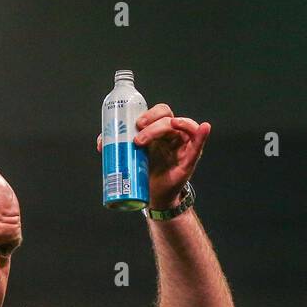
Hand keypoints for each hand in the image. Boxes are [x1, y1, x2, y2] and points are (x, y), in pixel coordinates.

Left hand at [96, 104, 210, 207]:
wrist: (152, 195)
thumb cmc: (143, 171)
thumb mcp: (130, 156)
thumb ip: (117, 145)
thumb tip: (102, 142)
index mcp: (160, 129)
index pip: (160, 112)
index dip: (150, 113)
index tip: (137, 123)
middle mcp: (173, 133)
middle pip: (168, 118)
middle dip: (153, 125)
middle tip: (138, 139)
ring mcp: (183, 145)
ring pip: (183, 127)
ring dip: (171, 126)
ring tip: (157, 134)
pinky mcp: (189, 160)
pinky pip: (198, 146)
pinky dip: (201, 136)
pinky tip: (204, 128)